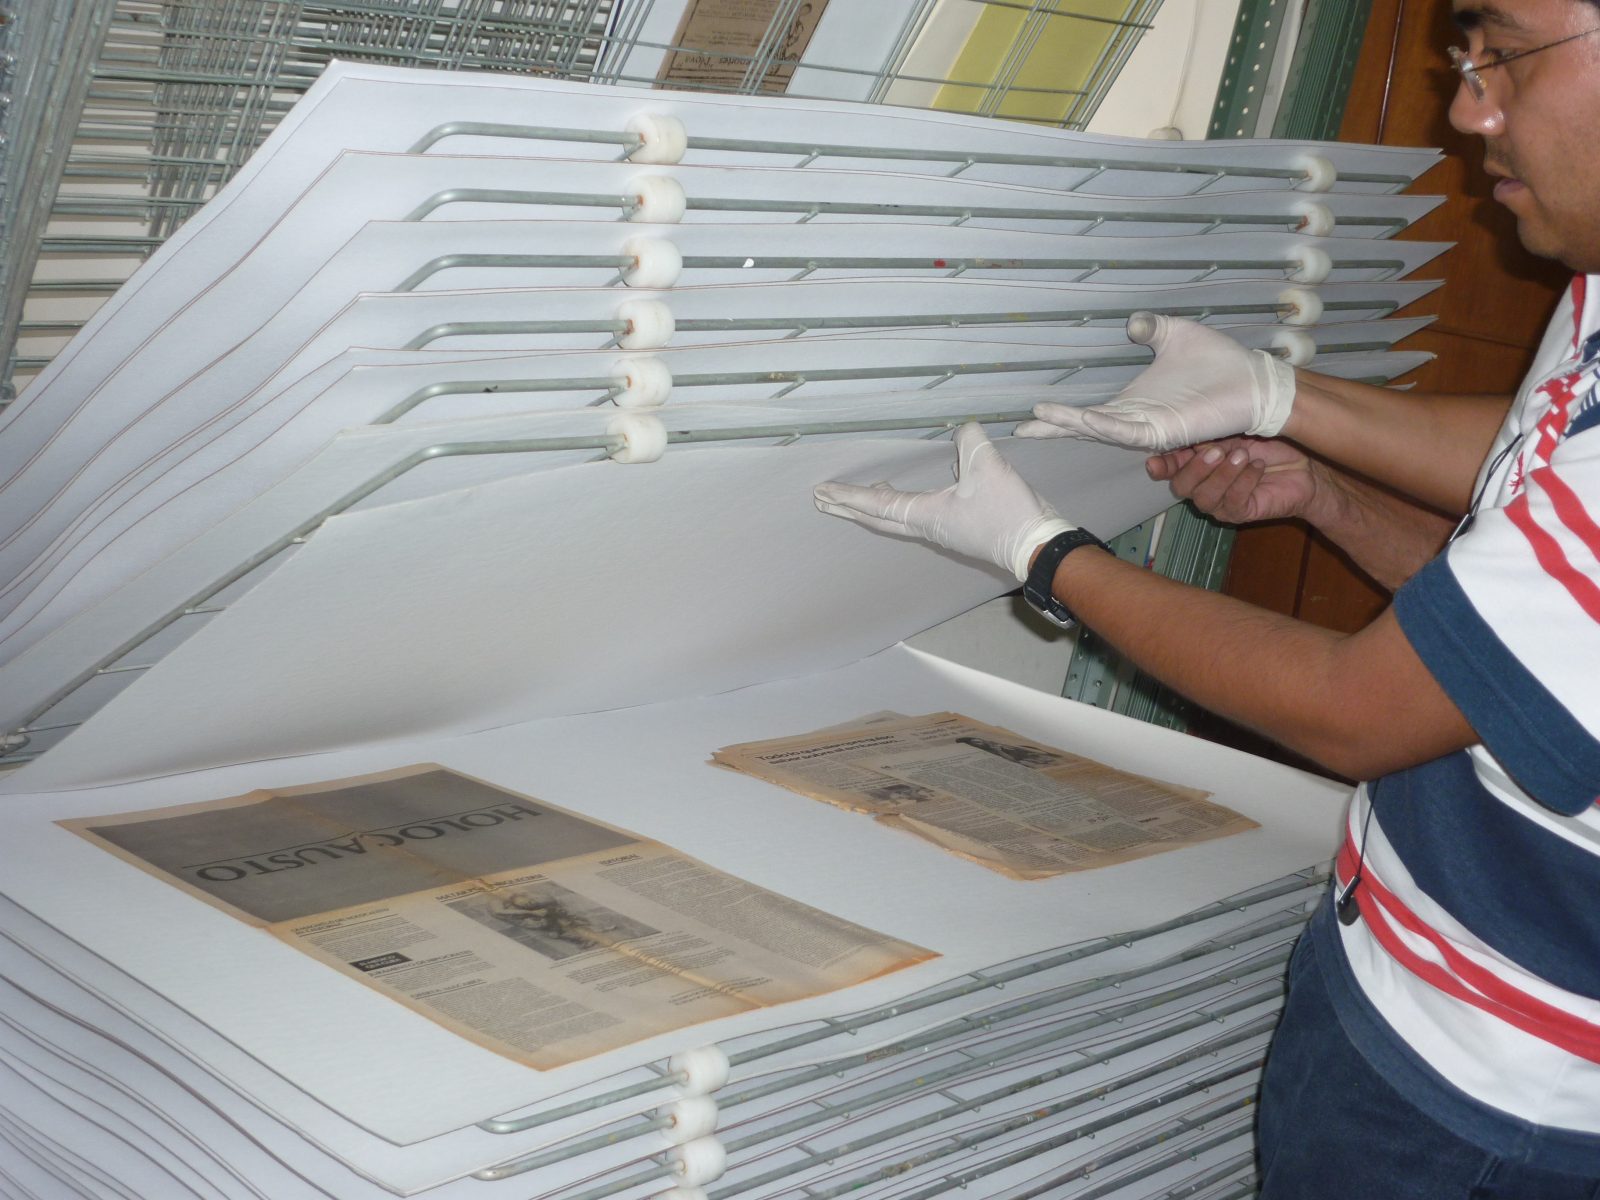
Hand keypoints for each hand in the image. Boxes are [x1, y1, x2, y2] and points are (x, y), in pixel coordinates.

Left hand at [813, 423, 1075, 580]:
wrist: (1038, 545)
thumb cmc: (1009, 512)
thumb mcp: (988, 467)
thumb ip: (970, 442)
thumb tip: (963, 431)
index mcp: (925, 514)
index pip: (877, 504)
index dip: (848, 496)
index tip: (822, 493)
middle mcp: (927, 526)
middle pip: (878, 518)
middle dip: (850, 508)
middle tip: (823, 501)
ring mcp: (943, 530)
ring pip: (897, 518)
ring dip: (874, 507)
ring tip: (859, 497)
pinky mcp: (958, 529)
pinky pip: (917, 516)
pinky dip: (900, 506)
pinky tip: (908, 494)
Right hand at [1014, 312, 1295, 451]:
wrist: (1252, 380)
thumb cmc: (1219, 363)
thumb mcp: (1177, 335)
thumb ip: (1152, 329)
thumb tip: (1131, 323)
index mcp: (1134, 404)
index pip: (1088, 414)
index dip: (1060, 416)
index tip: (1032, 414)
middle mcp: (1135, 420)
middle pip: (1084, 428)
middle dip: (1053, 430)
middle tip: (1020, 431)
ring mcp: (1148, 428)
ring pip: (1099, 430)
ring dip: (1070, 426)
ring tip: (1041, 421)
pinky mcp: (1164, 431)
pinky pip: (1128, 431)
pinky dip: (1104, 425)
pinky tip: (1083, 419)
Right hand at [1147, 437, 1316, 524]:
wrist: (1305, 466)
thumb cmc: (1269, 446)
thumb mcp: (1237, 432)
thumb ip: (1211, 436)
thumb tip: (1189, 435)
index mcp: (1196, 464)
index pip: (1170, 469)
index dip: (1161, 466)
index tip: (1156, 462)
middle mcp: (1203, 486)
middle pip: (1181, 487)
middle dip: (1196, 468)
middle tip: (1218, 451)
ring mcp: (1220, 503)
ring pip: (1205, 498)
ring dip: (1223, 475)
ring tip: (1243, 456)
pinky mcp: (1241, 513)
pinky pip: (1233, 502)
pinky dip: (1244, 482)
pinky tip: (1257, 468)